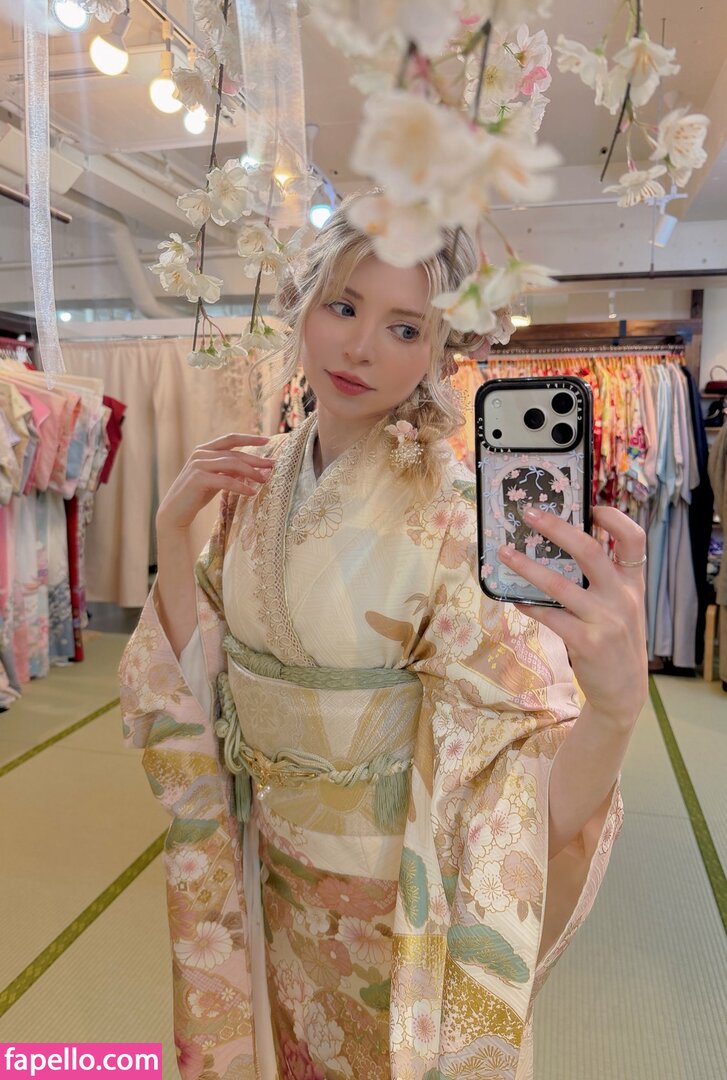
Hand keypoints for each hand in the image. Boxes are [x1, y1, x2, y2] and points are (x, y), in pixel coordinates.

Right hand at [156, 432, 274, 532]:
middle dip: (256, 459)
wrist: (175, 512)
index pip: (230, 439)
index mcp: (204, 450)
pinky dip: (241, 486)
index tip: (268, 440)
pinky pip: (226, 481)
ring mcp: (198, 465)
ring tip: (264, 480)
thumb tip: (252, 468)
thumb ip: (229, 471)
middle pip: (235, 453)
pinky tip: (252, 493)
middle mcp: (200, 454)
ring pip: (232, 464)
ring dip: (251, 472)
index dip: (250, 438)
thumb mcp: (216, 479)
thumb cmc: (196, 495)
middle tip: (272, 465)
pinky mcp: (198, 479)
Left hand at [498, 505, 647, 726]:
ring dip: (527, 566)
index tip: (589, 506)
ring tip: (505, 552)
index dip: (614, 517)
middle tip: (530, 514)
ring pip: (559, 584)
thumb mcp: (622, 606)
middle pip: (590, 551)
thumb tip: (560, 547)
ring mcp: (605, 620)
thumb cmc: (616, 640)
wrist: (625, 691)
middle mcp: (622, 598)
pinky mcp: (586, 643)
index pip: (635, 539)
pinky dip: (528, 604)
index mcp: (633, 583)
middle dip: (557, 528)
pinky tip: (513, 597)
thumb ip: (604, 579)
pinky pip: (549, 615)